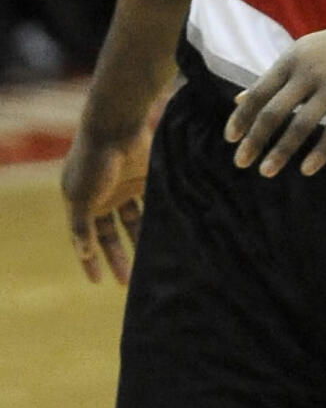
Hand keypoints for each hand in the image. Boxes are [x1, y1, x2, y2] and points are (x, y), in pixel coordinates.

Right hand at [61, 119, 153, 284]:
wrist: (117, 125)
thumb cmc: (94, 160)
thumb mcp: (81, 196)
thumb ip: (81, 226)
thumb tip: (84, 254)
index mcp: (82, 203)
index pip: (86, 239)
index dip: (91, 260)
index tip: (97, 282)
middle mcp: (103, 197)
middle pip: (111, 234)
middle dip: (118, 256)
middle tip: (126, 282)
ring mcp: (124, 188)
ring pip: (133, 221)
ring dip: (139, 241)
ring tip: (149, 265)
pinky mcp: (146, 177)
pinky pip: (151, 204)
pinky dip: (156, 219)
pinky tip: (164, 238)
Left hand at [224, 19, 325, 176]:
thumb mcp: (300, 55)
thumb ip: (271, 79)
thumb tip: (238, 101)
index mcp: (292, 60)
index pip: (259, 93)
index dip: (242, 117)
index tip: (231, 140)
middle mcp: (309, 73)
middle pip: (275, 112)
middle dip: (255, 139)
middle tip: (240, 162)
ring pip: (302, 126)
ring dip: (281, 151)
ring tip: (266, 171)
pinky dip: (319, 153)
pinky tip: (306, 170)